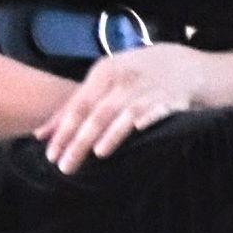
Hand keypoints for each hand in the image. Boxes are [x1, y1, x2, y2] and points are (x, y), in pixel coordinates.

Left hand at [39, 39, 232, 170]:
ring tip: (95, 154)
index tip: (49, 154)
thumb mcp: (110, 82)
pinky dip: (147, 119)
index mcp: (106, 70)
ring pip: (123, 113)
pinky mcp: (173, 97)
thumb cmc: (143, 77)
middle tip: (63, 166)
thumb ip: (78, 105)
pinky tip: (138, 132)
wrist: (191, 66)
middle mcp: (125, 77)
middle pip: (96, 112)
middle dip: (78, 140)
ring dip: (109, 134)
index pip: (78, 104)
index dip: (63, 130)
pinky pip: (157, 109)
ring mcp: (149, 87)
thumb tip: (41, 134)